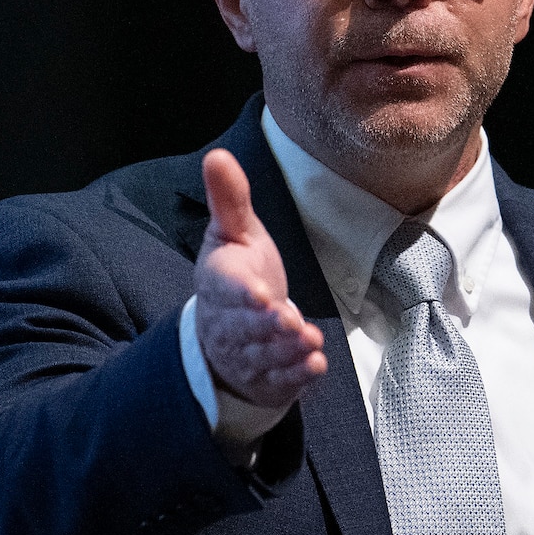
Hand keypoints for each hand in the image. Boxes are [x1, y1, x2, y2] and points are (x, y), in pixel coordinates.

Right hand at [195, 149, 327, 408]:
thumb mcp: (233, 233)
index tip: (260, 293)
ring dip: (286, 351)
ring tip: (310, 342)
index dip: (241, 292)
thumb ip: (229, 200)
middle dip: (267, 326)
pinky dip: (296, 376)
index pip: (225, 287)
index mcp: (218, 282)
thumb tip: (217, 155)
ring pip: (264, 355)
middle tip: (290, 320)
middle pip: (245, 326)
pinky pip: (280, 380)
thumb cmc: (238, 275)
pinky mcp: (267, 377)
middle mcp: (229, 321)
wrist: (227, 333)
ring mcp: (247, 352)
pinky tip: (316, 367)